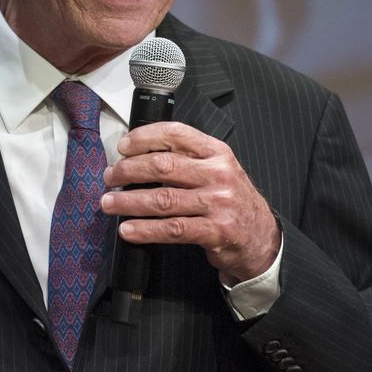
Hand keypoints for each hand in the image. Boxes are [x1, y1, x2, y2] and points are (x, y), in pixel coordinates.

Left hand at [100, 121, 279, 283]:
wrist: (261, 237)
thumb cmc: (232, 201)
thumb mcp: (218, 170)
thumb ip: (188, 159)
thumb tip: (138, 156)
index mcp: (217, 153)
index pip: (177, 134)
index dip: (145, 137)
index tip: (123, 146)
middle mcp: (219, 174)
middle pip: (164, 166)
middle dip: (129, 170)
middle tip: (111, 176)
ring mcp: (218, 203)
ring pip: (163, 198)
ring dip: (129, 201)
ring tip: (109, 203)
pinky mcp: (215, 231)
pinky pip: (172, 229)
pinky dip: (145, 230)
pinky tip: (128, 229)